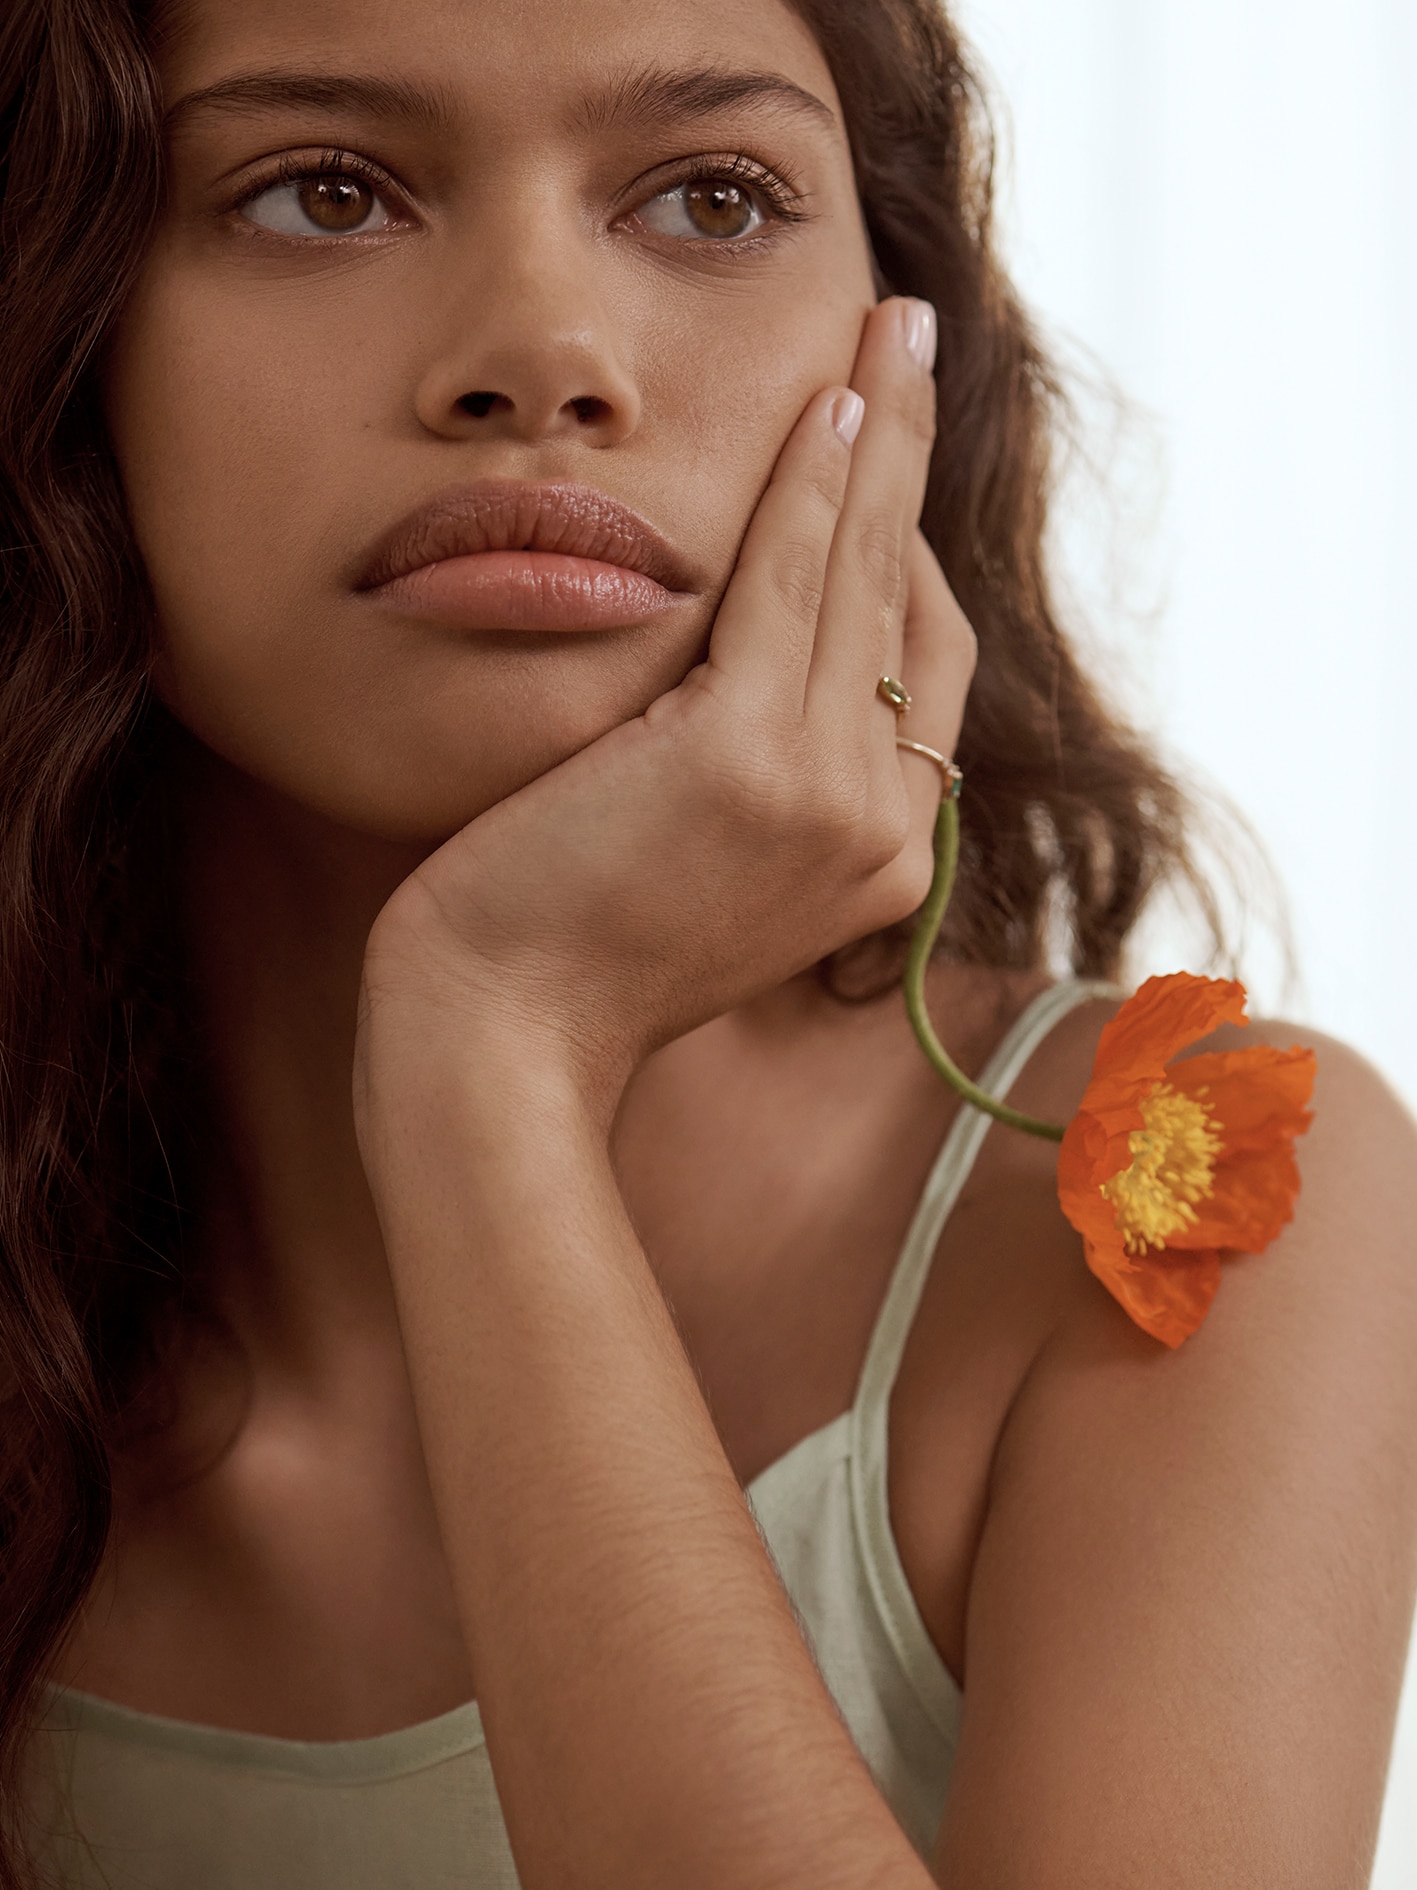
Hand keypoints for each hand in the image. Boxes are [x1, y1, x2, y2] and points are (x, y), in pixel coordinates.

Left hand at [357, 297, 975, 1117]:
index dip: (903, 553)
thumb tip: (742, 692)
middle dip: (913, 462)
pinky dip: (815, 482)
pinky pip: (796, 583)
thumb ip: (753, 790)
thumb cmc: (566, 956)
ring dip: (881, 434)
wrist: (502, 1041)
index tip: (879, 464)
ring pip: (869, 573)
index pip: (917, 675)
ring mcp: (831, 797)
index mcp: (877, 861)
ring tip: (892, 330)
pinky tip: (823, 400)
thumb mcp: (694, 874)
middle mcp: (882, 830)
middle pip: (917, 605)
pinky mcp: (753, 760)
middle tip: (914, 348)